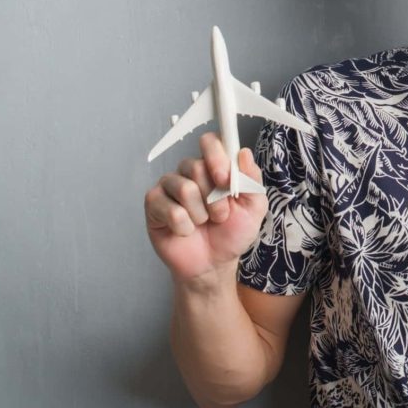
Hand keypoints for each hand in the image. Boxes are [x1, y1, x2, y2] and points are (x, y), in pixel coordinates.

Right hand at [143, 132, 268, 287]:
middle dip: (214, 198)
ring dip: (200, 214)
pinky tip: (186, 231)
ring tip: (203, 223)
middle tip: (220, 215)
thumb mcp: (253, 208)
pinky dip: (184, 227)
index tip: (225, 180)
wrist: (214, 264)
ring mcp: (169, 187)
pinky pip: (170, 210)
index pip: (210, 142)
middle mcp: (190, 172)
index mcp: (214, 167)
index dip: (217, 157)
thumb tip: (243, 153)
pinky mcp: (154, 205)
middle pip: (196, 166)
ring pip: (184, 188)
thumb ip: (252, 180)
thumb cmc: (232, 234)